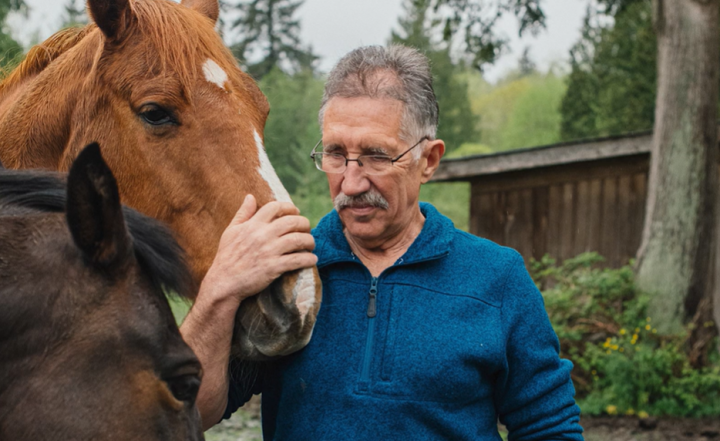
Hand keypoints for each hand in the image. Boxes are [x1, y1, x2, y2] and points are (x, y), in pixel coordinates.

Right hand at [200, 194, 316, 304]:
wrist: (224, 282)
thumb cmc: (226, 257)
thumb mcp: (231, 231)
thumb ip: (242, 213)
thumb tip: (250, 196)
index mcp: (253, 224)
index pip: (276, 207)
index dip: (289, 207)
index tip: (296, 213)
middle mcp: (263, 235)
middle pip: (292, 221)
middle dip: (304, 223)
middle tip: (307, 229)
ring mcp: (269, 251)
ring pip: (298, 239)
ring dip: (309, 241)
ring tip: (310, 244)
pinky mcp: (274, 267)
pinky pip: (298, 260)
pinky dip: (308, 259)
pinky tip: (312, 260)